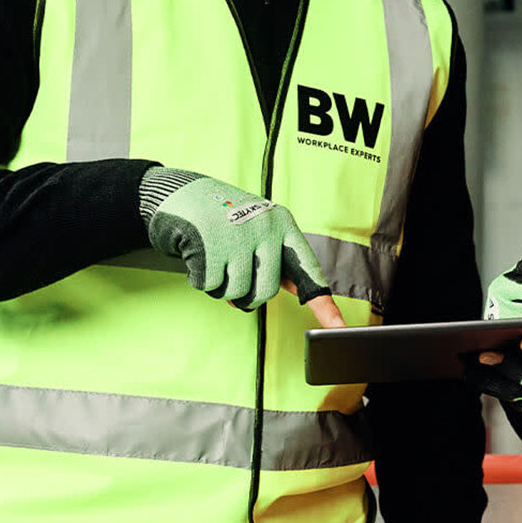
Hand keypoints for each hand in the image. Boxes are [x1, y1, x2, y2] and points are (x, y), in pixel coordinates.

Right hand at [143, 168, 343, 325]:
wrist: (182, 194)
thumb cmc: (226, 219)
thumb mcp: (260, 230)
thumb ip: (279, 259)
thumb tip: (306, 295)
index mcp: (283, 226)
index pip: (308, 270)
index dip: (324, 304)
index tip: (339, 328)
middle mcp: (265, 229)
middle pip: (266, 291)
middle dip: (247, 296)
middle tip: (234, 279)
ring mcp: (238, 235)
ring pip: (237, 292)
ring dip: (222, 288)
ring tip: (216, 261)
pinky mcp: (209, 243)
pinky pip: (209, 285)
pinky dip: (201, 279)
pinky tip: (198, 256)